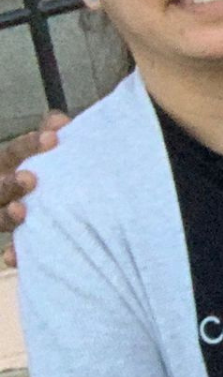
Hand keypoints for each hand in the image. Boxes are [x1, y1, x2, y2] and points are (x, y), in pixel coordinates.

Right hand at [1, 111, 67, 267]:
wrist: (62, 213)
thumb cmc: (56, 176)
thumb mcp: (54, 155)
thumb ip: (54, 136)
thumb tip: (58, 120)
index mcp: (9, 166)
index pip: (12, 153)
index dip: (28, 146)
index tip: (52, 139)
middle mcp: (2, 192)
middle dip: (10, 183)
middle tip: (30, 178)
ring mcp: (5, 217)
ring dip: (6, 215)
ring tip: (20, 211)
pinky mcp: (19, 243)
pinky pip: (11, 251)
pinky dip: (13, 254)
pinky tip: (15, 256)